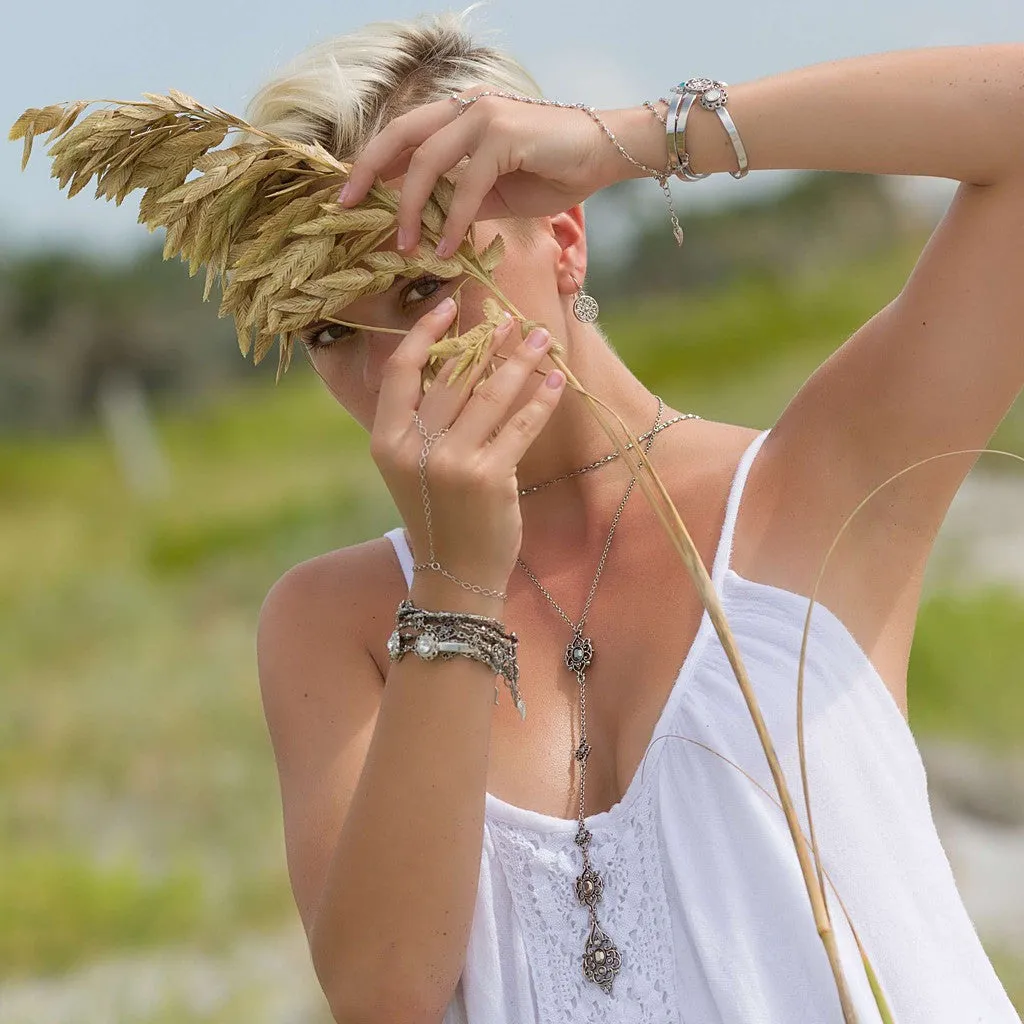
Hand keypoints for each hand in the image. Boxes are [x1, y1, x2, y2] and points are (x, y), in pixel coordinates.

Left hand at [339, 87, 615, 257]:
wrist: (608, 153)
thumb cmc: (555, 169)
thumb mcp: (496, 191)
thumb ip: (460, 199)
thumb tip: (428, 225)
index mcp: (459, 113)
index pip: (403, 136)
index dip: (372, 165)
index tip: (349, 197)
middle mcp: (465, 106)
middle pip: (398, 136)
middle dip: (366, 173)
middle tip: (344, 209)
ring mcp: (483, 115)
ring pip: (426, 161)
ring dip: (411, 208)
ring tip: (405, 246)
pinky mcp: (503, 134)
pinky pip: (466, 184)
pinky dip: (453, 220)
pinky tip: (445, 247)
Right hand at [370, 296, 565, 594]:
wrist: (454, 575)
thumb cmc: (438, 516)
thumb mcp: (413, 467)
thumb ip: (424, 421)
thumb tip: (460, 361)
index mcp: (386, 441)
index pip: (401, 371)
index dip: (424, 333)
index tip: (449, 306)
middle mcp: (415, 448)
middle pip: (453, 376)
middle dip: (489, 342)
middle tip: (515, 319)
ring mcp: (451, 462)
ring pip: (490, 393)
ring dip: (521, 360)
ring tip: (541, 338)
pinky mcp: (489, 477)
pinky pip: (520, 425)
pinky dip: (541, 399)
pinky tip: (556, 380)